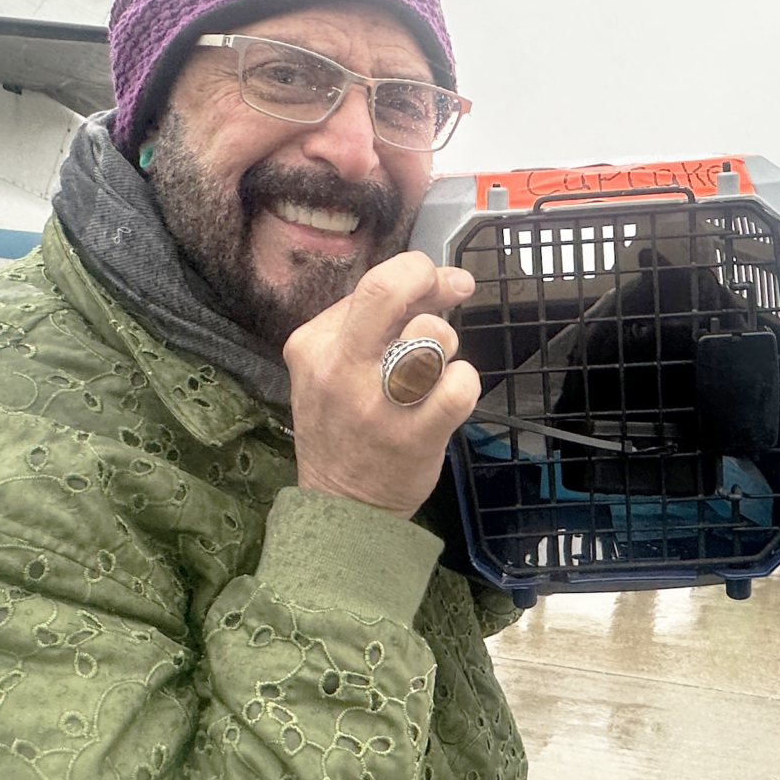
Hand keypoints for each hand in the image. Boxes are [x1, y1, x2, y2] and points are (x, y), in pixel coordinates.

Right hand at [285, 252, 480, 517]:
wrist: (343, 506)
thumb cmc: (345, 426)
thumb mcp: (336, 366)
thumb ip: (381, 321)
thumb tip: (447, 280)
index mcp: (314, 345)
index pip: (370, 284)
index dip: (417, 273)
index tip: (439, 284)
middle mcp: (340, 369)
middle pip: (384, 290)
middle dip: (425, 276)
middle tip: (450, 288)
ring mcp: (377, 404)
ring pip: (431, 335)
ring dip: (446, 341)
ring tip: (437, 365)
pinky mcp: (414, 436)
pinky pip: (458, 385)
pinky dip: (465, 381)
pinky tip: (451, 392)